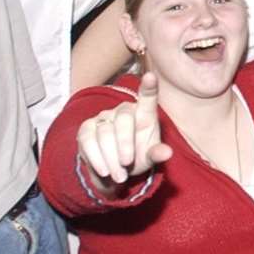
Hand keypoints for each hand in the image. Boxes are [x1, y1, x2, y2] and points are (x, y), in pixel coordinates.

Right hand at [75, 72, 172, 187]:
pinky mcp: (86, 127)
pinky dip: (96, 158)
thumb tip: (167, 153)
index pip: (148, 98)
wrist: (114, 170)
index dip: (149, 88)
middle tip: (127, 164)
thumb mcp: (149, 157)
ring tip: (119, 175)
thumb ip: (157, 154)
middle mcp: (124, 110)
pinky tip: (104, 171)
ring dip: (111, 157)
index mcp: (145, 114)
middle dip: (125, 145)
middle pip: (123, 121)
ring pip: (105, 134)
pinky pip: (88, 140)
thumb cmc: (138, 157)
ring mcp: (104, 116)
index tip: (151, 77)